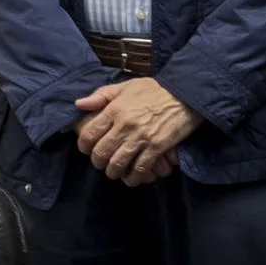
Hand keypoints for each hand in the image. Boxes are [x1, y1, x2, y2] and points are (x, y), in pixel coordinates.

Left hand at [75, 80, 203, 181]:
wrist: (186, 93)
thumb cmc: (156, 89)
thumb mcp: (127, 86)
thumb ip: (102, 95)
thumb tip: (79, 104)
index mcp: (115, 109)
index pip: (90, 133)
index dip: (84, 145)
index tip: (86, 149)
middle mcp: (125, 125)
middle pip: (102, 151)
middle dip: (98, 162)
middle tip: (100, 163)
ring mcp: (141, 137)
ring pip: (118, 163)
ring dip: (113, 171)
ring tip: (114, 172)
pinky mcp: (157, 147)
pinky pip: (141, 167)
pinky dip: (134, 176)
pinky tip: (132, 178)